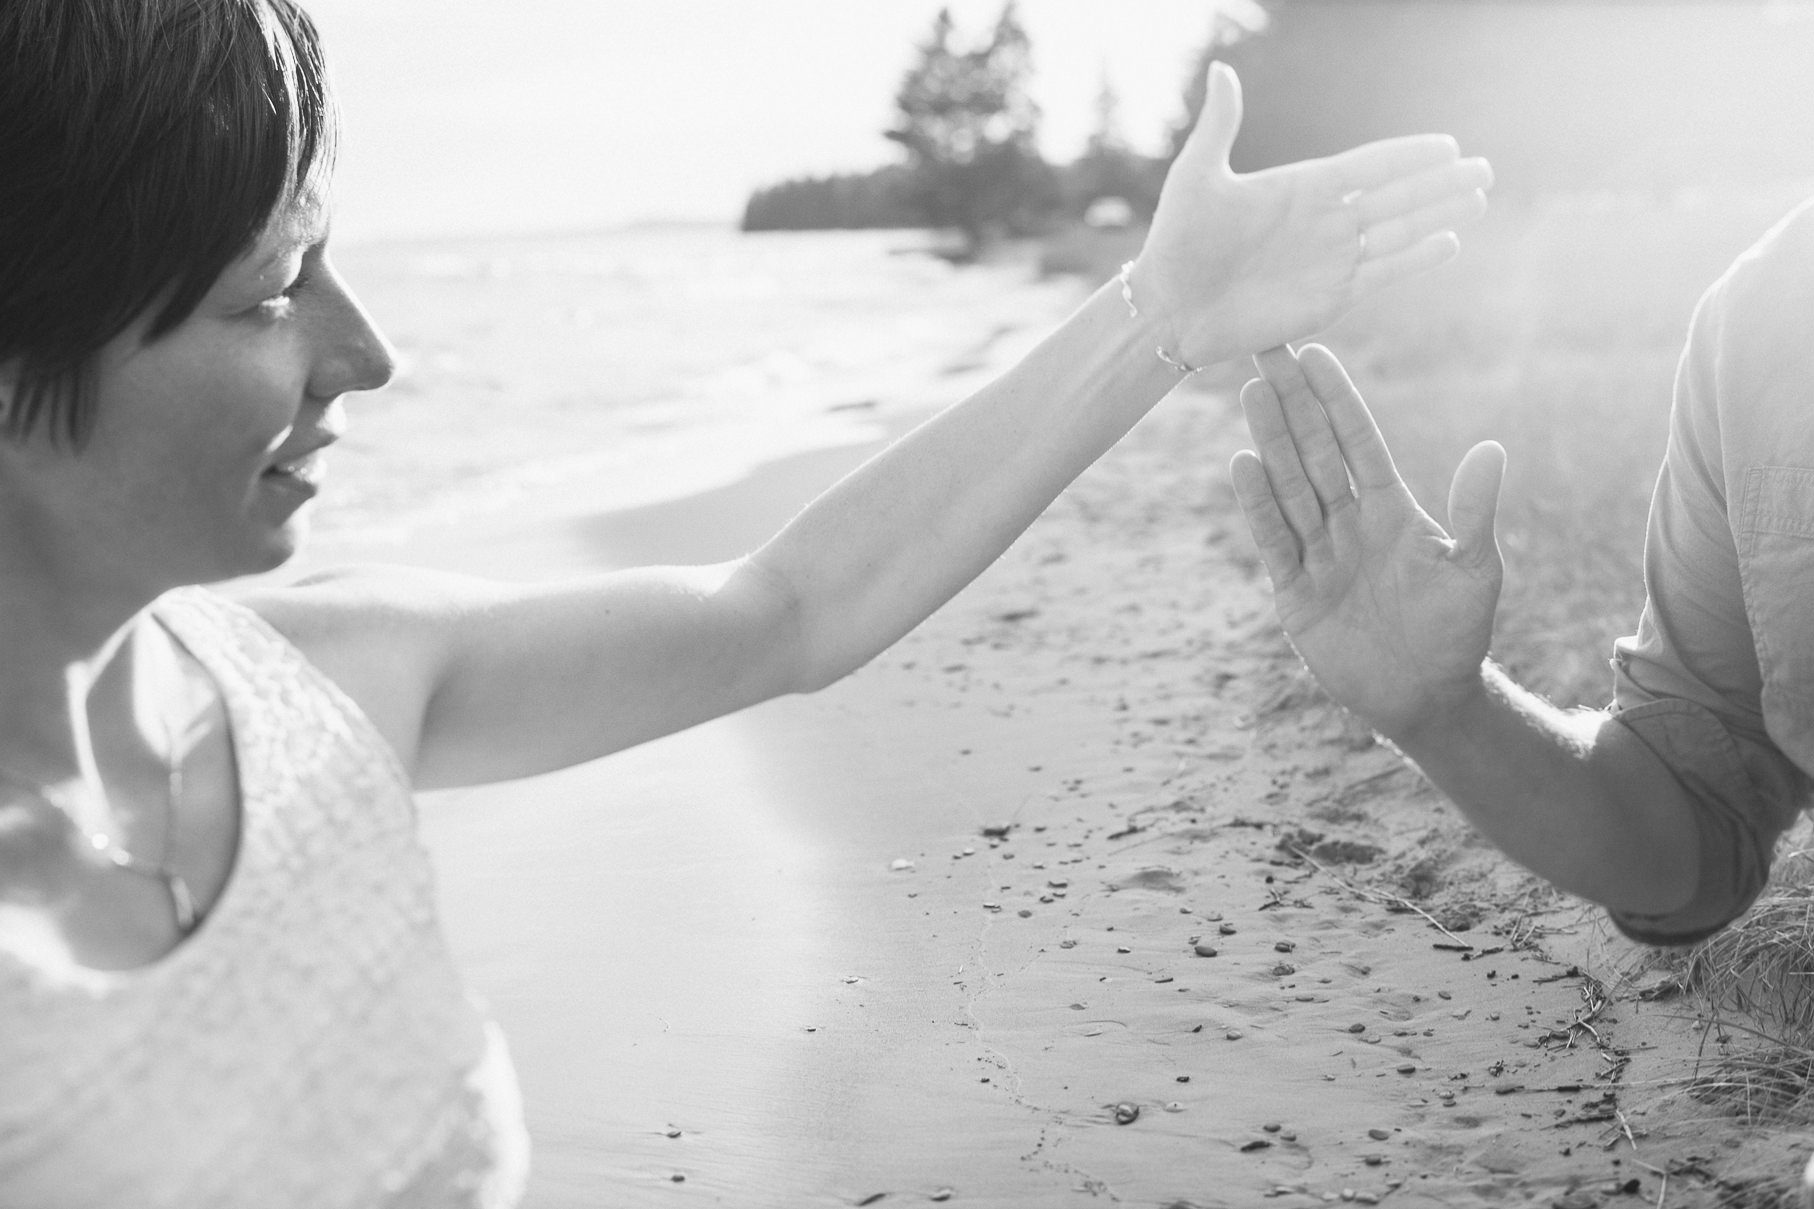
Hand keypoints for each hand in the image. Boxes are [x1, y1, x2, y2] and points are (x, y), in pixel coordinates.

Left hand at [1133, 63, 1491, 367]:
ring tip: (1480, 198)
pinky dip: (1417, 259)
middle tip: (1484, 168)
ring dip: (1440, 215)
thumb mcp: (1196, 177)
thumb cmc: (1177, 242)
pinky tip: (1449, 242)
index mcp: (1301, 188)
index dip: (1409, 156)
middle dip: (1441, 182)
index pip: (1369, 166)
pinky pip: (1383, 274)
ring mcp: (1331, 260)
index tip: (1448, 144)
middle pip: (1397, 197)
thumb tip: (1222, 68)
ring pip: (1400, 232)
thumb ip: (1219, 125)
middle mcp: (1324, 222)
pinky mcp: (1330, 299)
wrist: (1169, 309)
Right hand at [1229, 344, 1505, 740]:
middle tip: (1266, 349)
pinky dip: (1258, 505)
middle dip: (1292, 401)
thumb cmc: (1458, 631)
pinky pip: (1274, 540)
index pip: (1357, 441)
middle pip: (1314, 451)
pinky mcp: (1294, 590)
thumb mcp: (1474, 569)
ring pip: (1289, 486)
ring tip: (1252, 392)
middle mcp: (1348, 522)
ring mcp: (1318, 554)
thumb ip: (1473, 510)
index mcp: (1391, 509)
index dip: (1335, 398)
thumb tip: (1491, 448)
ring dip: (1271, 439)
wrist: (1424, 695)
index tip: (1313, 353)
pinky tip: (1242, 464)